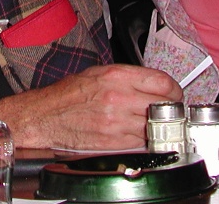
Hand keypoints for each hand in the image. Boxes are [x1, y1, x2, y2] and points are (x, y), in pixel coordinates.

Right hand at [0, 64, 180, 149]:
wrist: (44, 117)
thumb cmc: (67, 95)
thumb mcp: (97, 74)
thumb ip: (127, 78)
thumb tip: (152, 85)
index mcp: (116, 76)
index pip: (162, 82)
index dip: (174, 90)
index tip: (174, 95)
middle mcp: (119, 98)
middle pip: (163, 106)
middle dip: (169, 110)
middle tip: (168, 111)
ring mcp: (117, 122)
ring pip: (154, 127)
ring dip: (157, 128)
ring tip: (151, 124)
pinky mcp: (113, 143)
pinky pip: (141, 144)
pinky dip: (144, 141)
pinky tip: (138, 136)